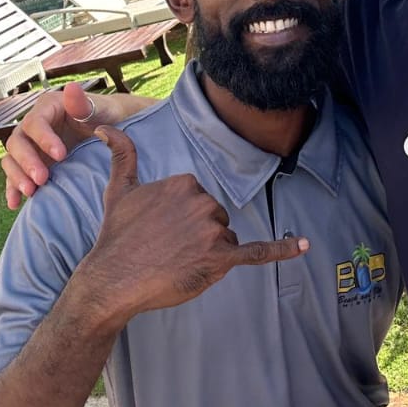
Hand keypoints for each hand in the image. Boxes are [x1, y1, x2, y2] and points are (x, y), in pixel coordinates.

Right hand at [1, 83, 103, 209]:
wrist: (110, 130)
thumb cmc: (106, 116)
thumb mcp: (99, 109)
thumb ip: (84, 103)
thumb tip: (72, 87)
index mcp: (47, 107)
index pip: (36, 122)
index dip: (44, 139)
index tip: (61, 155)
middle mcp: (33, 126)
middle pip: (18, 142)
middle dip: (27, 161)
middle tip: (42, 179)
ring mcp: (30, 145)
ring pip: (11, 159)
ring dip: (17, 176)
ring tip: (31, 192)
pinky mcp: (31, 163)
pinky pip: (15, 175)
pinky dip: (12, 188)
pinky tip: (15, 203)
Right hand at [84, 125, 307, 317]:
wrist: (113, 278)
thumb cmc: (116, 236)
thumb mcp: (118, 189)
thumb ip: (122, 154)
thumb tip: (104, 128)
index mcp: (185, 182)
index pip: (202, 200)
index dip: (185, 220)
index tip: (162, 231)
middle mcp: (203, 202)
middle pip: (218, 219)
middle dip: (199, 236)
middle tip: (168, 249)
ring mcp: (213, 230)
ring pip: (227, 239)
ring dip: (209, 253)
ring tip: (177, 261)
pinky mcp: (220, 259)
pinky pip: (256, 252)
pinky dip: (282, 249)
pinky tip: (303, 246)